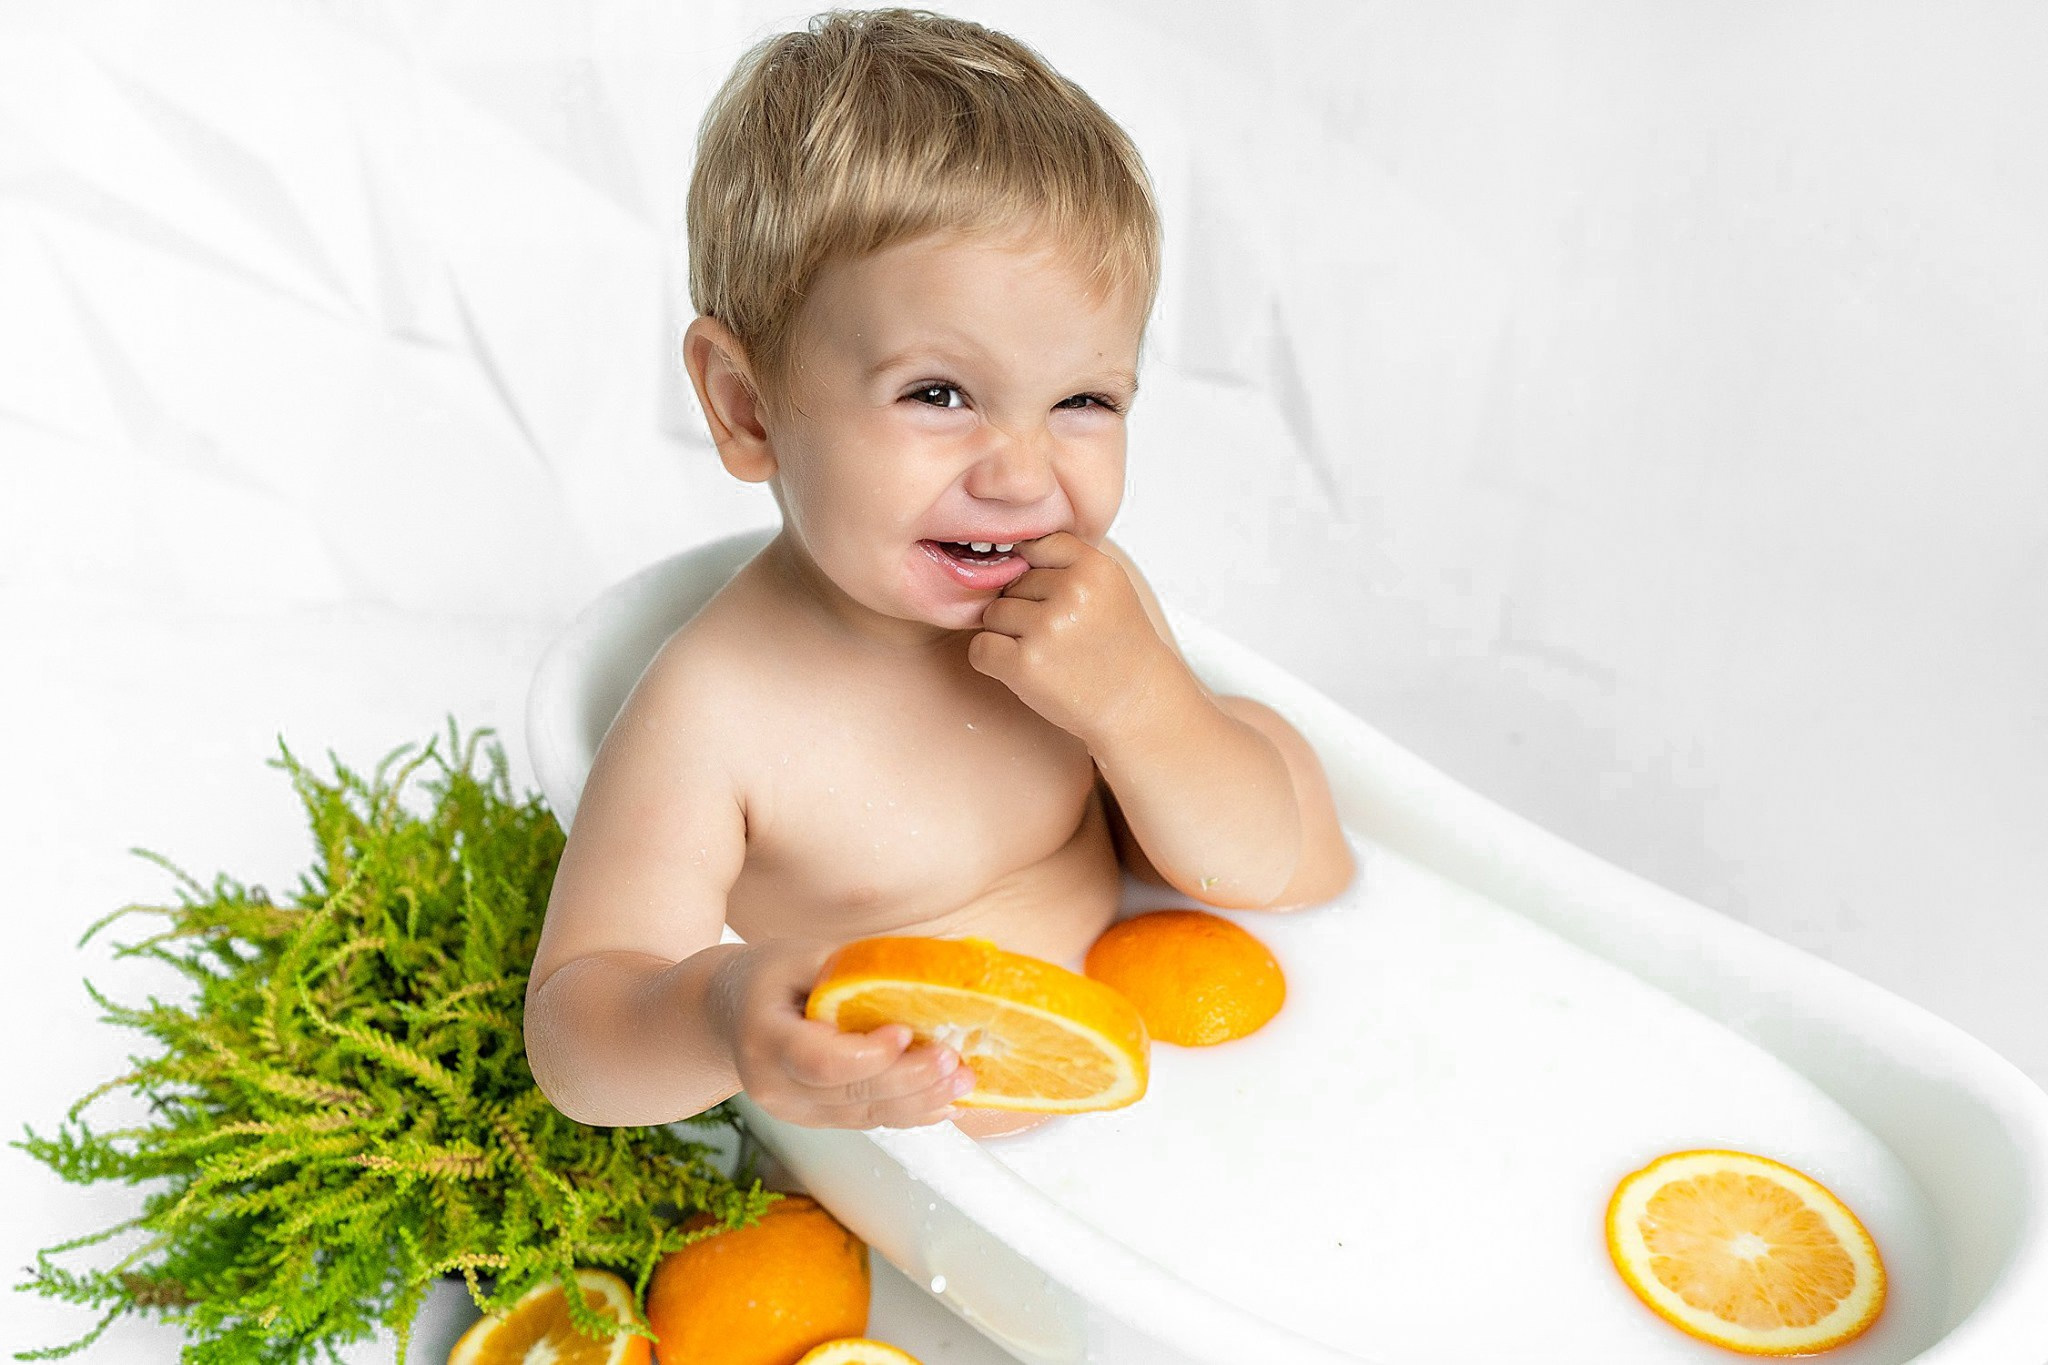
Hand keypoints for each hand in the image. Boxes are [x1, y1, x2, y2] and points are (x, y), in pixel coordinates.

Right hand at [711, 939, 974, 1128]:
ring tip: (965, 1081)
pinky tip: (946, 1102)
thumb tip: (930, 965)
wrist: (724, 1017)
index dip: (867, 1055)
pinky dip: (910, 1113)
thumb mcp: (799, 955)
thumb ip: (852, 965)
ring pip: (865, 1116)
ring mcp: (795, 1111)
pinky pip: (867, 1121)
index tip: (907, 1031)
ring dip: (920, 1101)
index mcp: (763, 1039)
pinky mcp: (817, 1120)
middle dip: (910, 1080)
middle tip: (956, 1061)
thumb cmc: (768, 977)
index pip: (818, 1061)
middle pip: (850, 1094)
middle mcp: (774, 1087)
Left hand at [968, 533, 1183, 744]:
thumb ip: (1067, 562)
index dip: (1036, 574)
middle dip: (1025, 609)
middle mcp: (1072, 593)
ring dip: (1008, 635)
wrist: (1135, 703)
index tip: (1051, 598)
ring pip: (993, 614)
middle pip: (1011, 583)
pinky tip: (1024, 669)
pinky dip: (993, 661)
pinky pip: (980, 648)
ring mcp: (1048, 628)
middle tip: (1059, 636)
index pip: (1037, 546)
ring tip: (1046, 653)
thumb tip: (1009, 550)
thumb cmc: (1116, 646)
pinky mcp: (1025, 664)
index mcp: (1095, 568)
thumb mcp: (1109, 587)